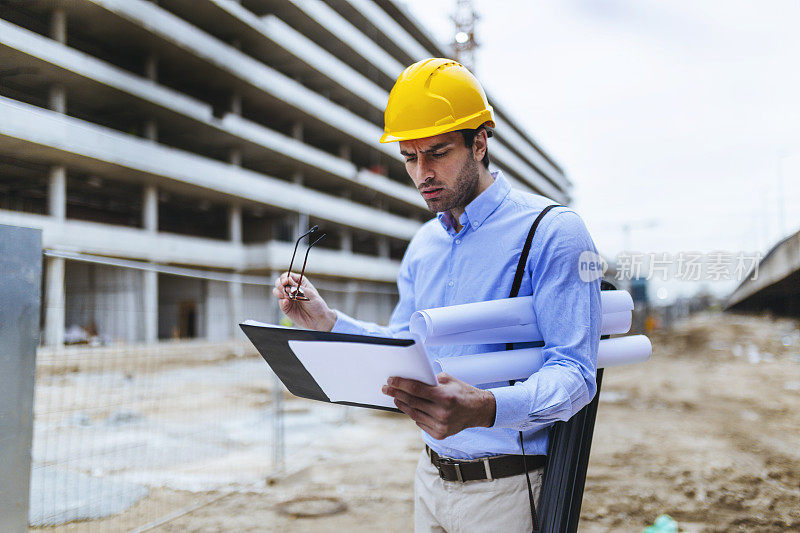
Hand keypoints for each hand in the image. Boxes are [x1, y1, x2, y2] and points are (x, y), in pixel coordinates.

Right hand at [272, 272, 336, 330]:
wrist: (318, 319)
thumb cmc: (316, 304)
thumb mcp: (309, 294)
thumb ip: (297, 288)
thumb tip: (286, 282)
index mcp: (299, 282)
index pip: (288, 276)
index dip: (284, 277)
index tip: (285, 282)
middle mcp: (292, 289)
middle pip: (279, 282)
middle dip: (280, 285)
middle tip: (285, 291)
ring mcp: (288, 297)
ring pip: (276, 291)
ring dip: (279, 292)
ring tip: (288, 297)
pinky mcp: (286, 307)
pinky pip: (280, 302)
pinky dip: (282, 302)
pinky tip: (287, 303)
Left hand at [381, 373, 496, 439]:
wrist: (478, 410)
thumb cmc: (462, 392)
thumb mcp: (448, 380)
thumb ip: (430, 380)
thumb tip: (409, 379)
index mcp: (445, 397)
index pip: (416, 389)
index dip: (401, 384)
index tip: (390, 380)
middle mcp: (442, 413)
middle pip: (412, 402)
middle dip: (396, 393)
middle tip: (386, 388)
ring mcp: (441, 426)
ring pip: (413, 414)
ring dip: (402, 405)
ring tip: (396, 397)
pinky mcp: (440, 434)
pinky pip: (420, 423)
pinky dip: (414, 414)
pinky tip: (410, 408)